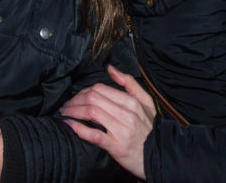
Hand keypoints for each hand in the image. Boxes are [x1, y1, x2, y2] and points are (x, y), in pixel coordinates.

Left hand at [59, 65, 155, 179]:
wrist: (160, 156)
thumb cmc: (149, 129)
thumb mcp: (146, 103)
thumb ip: (129, 83)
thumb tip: (111, 68)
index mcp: (132, 102)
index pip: (100, 89)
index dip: (83, 92)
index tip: (75, 97)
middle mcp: (126, 113)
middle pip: (93, 98)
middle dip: (75, 100)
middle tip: (66, 106)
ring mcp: (122, 130)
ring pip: (92, 112)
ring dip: (74, 111)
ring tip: (65, 114)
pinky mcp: (117, 146)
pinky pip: (94, 134)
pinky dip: (79, 128)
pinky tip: (70, 125)